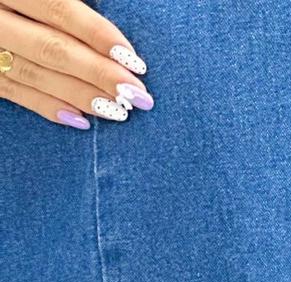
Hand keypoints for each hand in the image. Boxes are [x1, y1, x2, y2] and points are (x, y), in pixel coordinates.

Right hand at [0, 0, 150, 129]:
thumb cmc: (19, 0)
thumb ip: (61, 3)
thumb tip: (111, 39)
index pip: (59, 9)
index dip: (98, 35)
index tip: (133, 60)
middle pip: (51, 47)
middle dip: (99, 74)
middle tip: (137, 95)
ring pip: (33, 73)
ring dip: (80, 95)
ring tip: (118, 111)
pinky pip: (11, 92)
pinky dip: (48, 107)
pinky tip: (80, 120)